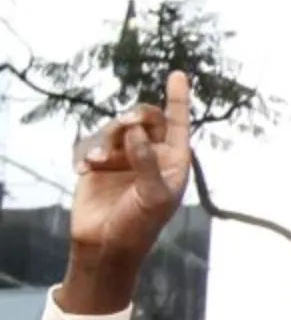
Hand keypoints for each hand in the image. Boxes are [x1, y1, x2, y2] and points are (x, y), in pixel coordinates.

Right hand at [71, 71, 193, 266]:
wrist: (106, 245)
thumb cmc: (139, 225)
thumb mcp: (153, 197)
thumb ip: (147, 163)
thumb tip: (137, 131)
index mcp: (174, 161)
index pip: (177, 124)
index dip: (177, 99)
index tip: (178, 74)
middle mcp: (151, 154)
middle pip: (144, 119)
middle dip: (136, 117)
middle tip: (128, 125)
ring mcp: (123, 157)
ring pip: (115, 129)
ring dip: (107, 142)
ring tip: (99, 162)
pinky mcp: (97, 162)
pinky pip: (90, 144)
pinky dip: (86, 154)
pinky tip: (83, 171)